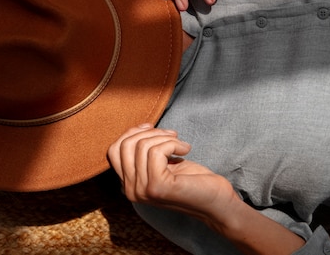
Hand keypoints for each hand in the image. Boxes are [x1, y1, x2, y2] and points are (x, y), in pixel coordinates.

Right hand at [108, 125, 305, 254]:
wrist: (216, 201)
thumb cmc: (192, 180)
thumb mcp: (162, 163)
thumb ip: (144, 153)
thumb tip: (136, 130)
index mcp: (129, 184)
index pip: (113, 150)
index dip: (131, 133)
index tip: (151, 128)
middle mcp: (130, 190)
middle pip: (125, 145)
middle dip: (150, 132)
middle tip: (172, 136)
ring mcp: (142, 190)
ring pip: (142, 146)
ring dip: (165, 137)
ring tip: (180, 143)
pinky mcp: (156, 187)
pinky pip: (156, 151)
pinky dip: (173, 144)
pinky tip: (185, 150)